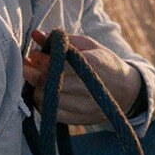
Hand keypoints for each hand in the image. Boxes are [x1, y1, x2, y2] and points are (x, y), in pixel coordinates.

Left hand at [23, 30, 141, 124]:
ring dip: (37, 90)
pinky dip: (44, 104)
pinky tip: (45, 93)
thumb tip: (36, 34)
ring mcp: (88, 106)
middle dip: (34, 75)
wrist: (126, 89)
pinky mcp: (83, 120)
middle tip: (28, 68)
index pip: (60, 64)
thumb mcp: (88, 45)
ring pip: (49, 101)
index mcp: (95, 64)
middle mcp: (92, 88)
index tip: (32, 55)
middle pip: (52, 84)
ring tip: (37, 80)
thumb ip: (62, 39)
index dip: (42, 61)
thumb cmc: (104, 62)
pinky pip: (54, 115)